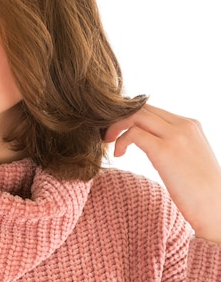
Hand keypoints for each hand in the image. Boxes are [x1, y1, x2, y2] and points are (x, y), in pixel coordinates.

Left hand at [104, 103, 220, 242]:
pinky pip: (133, 133)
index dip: (129, 117)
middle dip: (119, 118)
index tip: (118, 132)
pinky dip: (120, 141)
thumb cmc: (201, 191)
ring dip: (116, 126)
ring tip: (110, 143)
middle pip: (141, 107)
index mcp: (190, 125)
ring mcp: (175, 136)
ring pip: (135, 115)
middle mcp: (184, 125)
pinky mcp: (165, 150)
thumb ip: (170, 142)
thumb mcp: (187, 157)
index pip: (151, 109)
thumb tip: (146, 140)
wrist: (218, 210)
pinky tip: (119, 154)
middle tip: (108, 136)